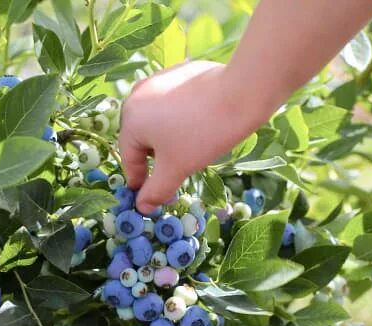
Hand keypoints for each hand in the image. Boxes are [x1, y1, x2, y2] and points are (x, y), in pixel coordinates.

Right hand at [120, 61, 277, 213]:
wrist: (242, 92)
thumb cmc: (203, 133)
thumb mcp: (176, 168)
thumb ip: (156, 190)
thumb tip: (141, 207)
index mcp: (130, 118)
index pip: (129, 159)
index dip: (142, 183)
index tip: (156, 197)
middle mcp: (137, 95)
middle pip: (141, 138)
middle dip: (157, 160)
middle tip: (177, 174)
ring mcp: (157, 79)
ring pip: (157, 121)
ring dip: (168, 140)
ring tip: (191, 150)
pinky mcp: (178, 72)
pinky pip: (171, 104)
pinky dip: (180, 119)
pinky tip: (199, 126)